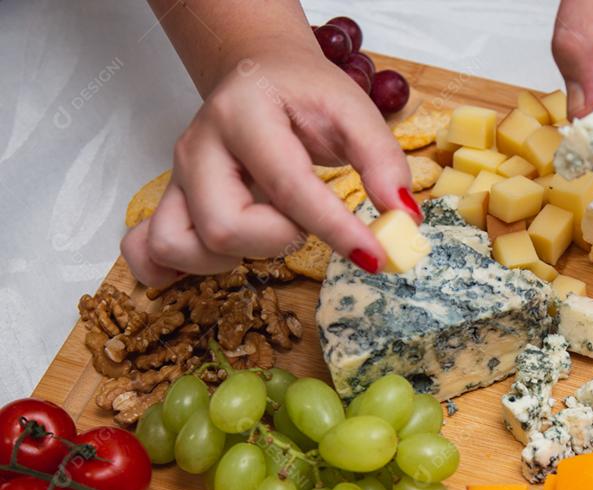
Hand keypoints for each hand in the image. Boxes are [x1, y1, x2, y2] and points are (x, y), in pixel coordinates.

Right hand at [122, 44, 417, 286]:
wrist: (257, 75)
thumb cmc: (303, 95)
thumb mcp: (353, 110)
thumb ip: (382, 160)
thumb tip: (403, 216)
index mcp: (245, 114)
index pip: (288, 186)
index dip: (334, 229)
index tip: (374, 256)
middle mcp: (199, 146)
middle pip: (224, 225)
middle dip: (277, 241)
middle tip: (303, 224)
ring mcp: (176, 177)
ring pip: (179, 244)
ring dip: (232, 258)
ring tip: (267, 233)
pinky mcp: (168, 201)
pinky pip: (147, 250)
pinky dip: (174, 269)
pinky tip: (217, 261)